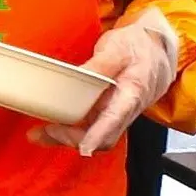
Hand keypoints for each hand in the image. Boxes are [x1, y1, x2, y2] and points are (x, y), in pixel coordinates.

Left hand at [30, 9, 177, 156]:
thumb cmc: (139, 48)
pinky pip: (87, 130)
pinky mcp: (105, 116)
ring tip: (39, 134)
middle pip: (100, 138)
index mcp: (131, 94)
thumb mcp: (118, 48)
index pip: (115, 120)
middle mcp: (124, 112)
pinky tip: (50, 127)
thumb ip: (99, 64)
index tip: (84, 147)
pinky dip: (68, 131)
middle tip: (45, 130)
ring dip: (66, 138)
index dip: (98, 135)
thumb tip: (78, 76)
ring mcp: (114, 116)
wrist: (156, 51)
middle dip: (72, 139)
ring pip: (92, 137)